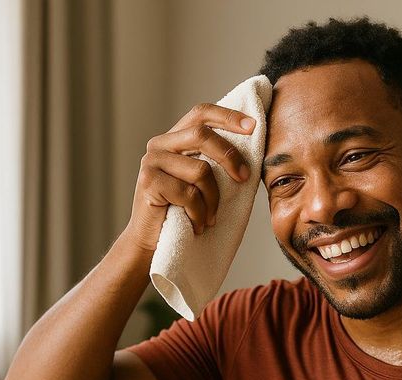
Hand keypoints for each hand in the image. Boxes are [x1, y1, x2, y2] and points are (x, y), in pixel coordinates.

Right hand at [124, 103, 256, 250]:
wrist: (153, 244)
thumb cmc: (184, 213)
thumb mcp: (202, 182)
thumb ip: (215, 160)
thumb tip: (252, 144)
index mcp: (174, 139)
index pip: (201, 113)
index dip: (227, 116)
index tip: (252, 126)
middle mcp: (160, 145)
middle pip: (202, 135)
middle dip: (229, 156)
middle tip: (244, 178)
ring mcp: (151, 162)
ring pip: (200, 170)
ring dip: (213, 200)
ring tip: (210, 218)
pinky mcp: (148, 182)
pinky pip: (189, 194)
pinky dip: (199, 214)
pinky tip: (196, 225)